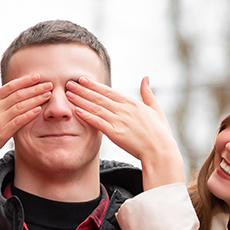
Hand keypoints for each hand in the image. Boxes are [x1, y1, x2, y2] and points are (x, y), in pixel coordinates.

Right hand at [0, 69, 52, 192]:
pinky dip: (29, 115)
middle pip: (18, 95)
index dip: (24, 81)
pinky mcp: (2, 133)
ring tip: (48, 95)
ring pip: (20, 106)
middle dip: (35, 88)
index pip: (10, 86)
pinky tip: (39, 110)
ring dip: (35, 100)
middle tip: (49, 84)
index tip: (38, 76)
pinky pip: (18, 121)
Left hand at [66, 76, 186, 189]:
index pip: (109, 91)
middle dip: (82, 89)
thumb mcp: (156, 109)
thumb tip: (145, 78)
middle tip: (68, 83)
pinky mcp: (116, 133)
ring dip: (81, 100)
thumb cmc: (160, 133)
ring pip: (96, 108)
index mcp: (132, 103)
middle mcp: (124, 110)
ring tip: (68, 94)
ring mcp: (120, 121)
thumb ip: (148, 94)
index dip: (94, 85)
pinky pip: (98, 122)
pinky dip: (87, 116)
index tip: (82, 79)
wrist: (160, 151)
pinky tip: (77, 110)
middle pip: (99, 97)